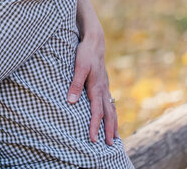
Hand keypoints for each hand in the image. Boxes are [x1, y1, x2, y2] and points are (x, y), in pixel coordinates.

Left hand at [68, 28, 117, 143]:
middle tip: (109, 145)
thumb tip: (71, 102)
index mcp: (97, 88)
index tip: (93, 140)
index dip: (94, 127)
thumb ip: (75, 85)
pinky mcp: (104, 84)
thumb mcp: (78, 67)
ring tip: (115, 137)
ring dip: (114, 124)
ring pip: (112, 110)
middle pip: (108, 115)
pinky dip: (113, 114)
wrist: (95, 41)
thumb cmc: (85, 53)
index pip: (96, 113)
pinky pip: (111, 103)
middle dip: (109, 131)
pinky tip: (112, 118)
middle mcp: (103, 90)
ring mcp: (106, 87)